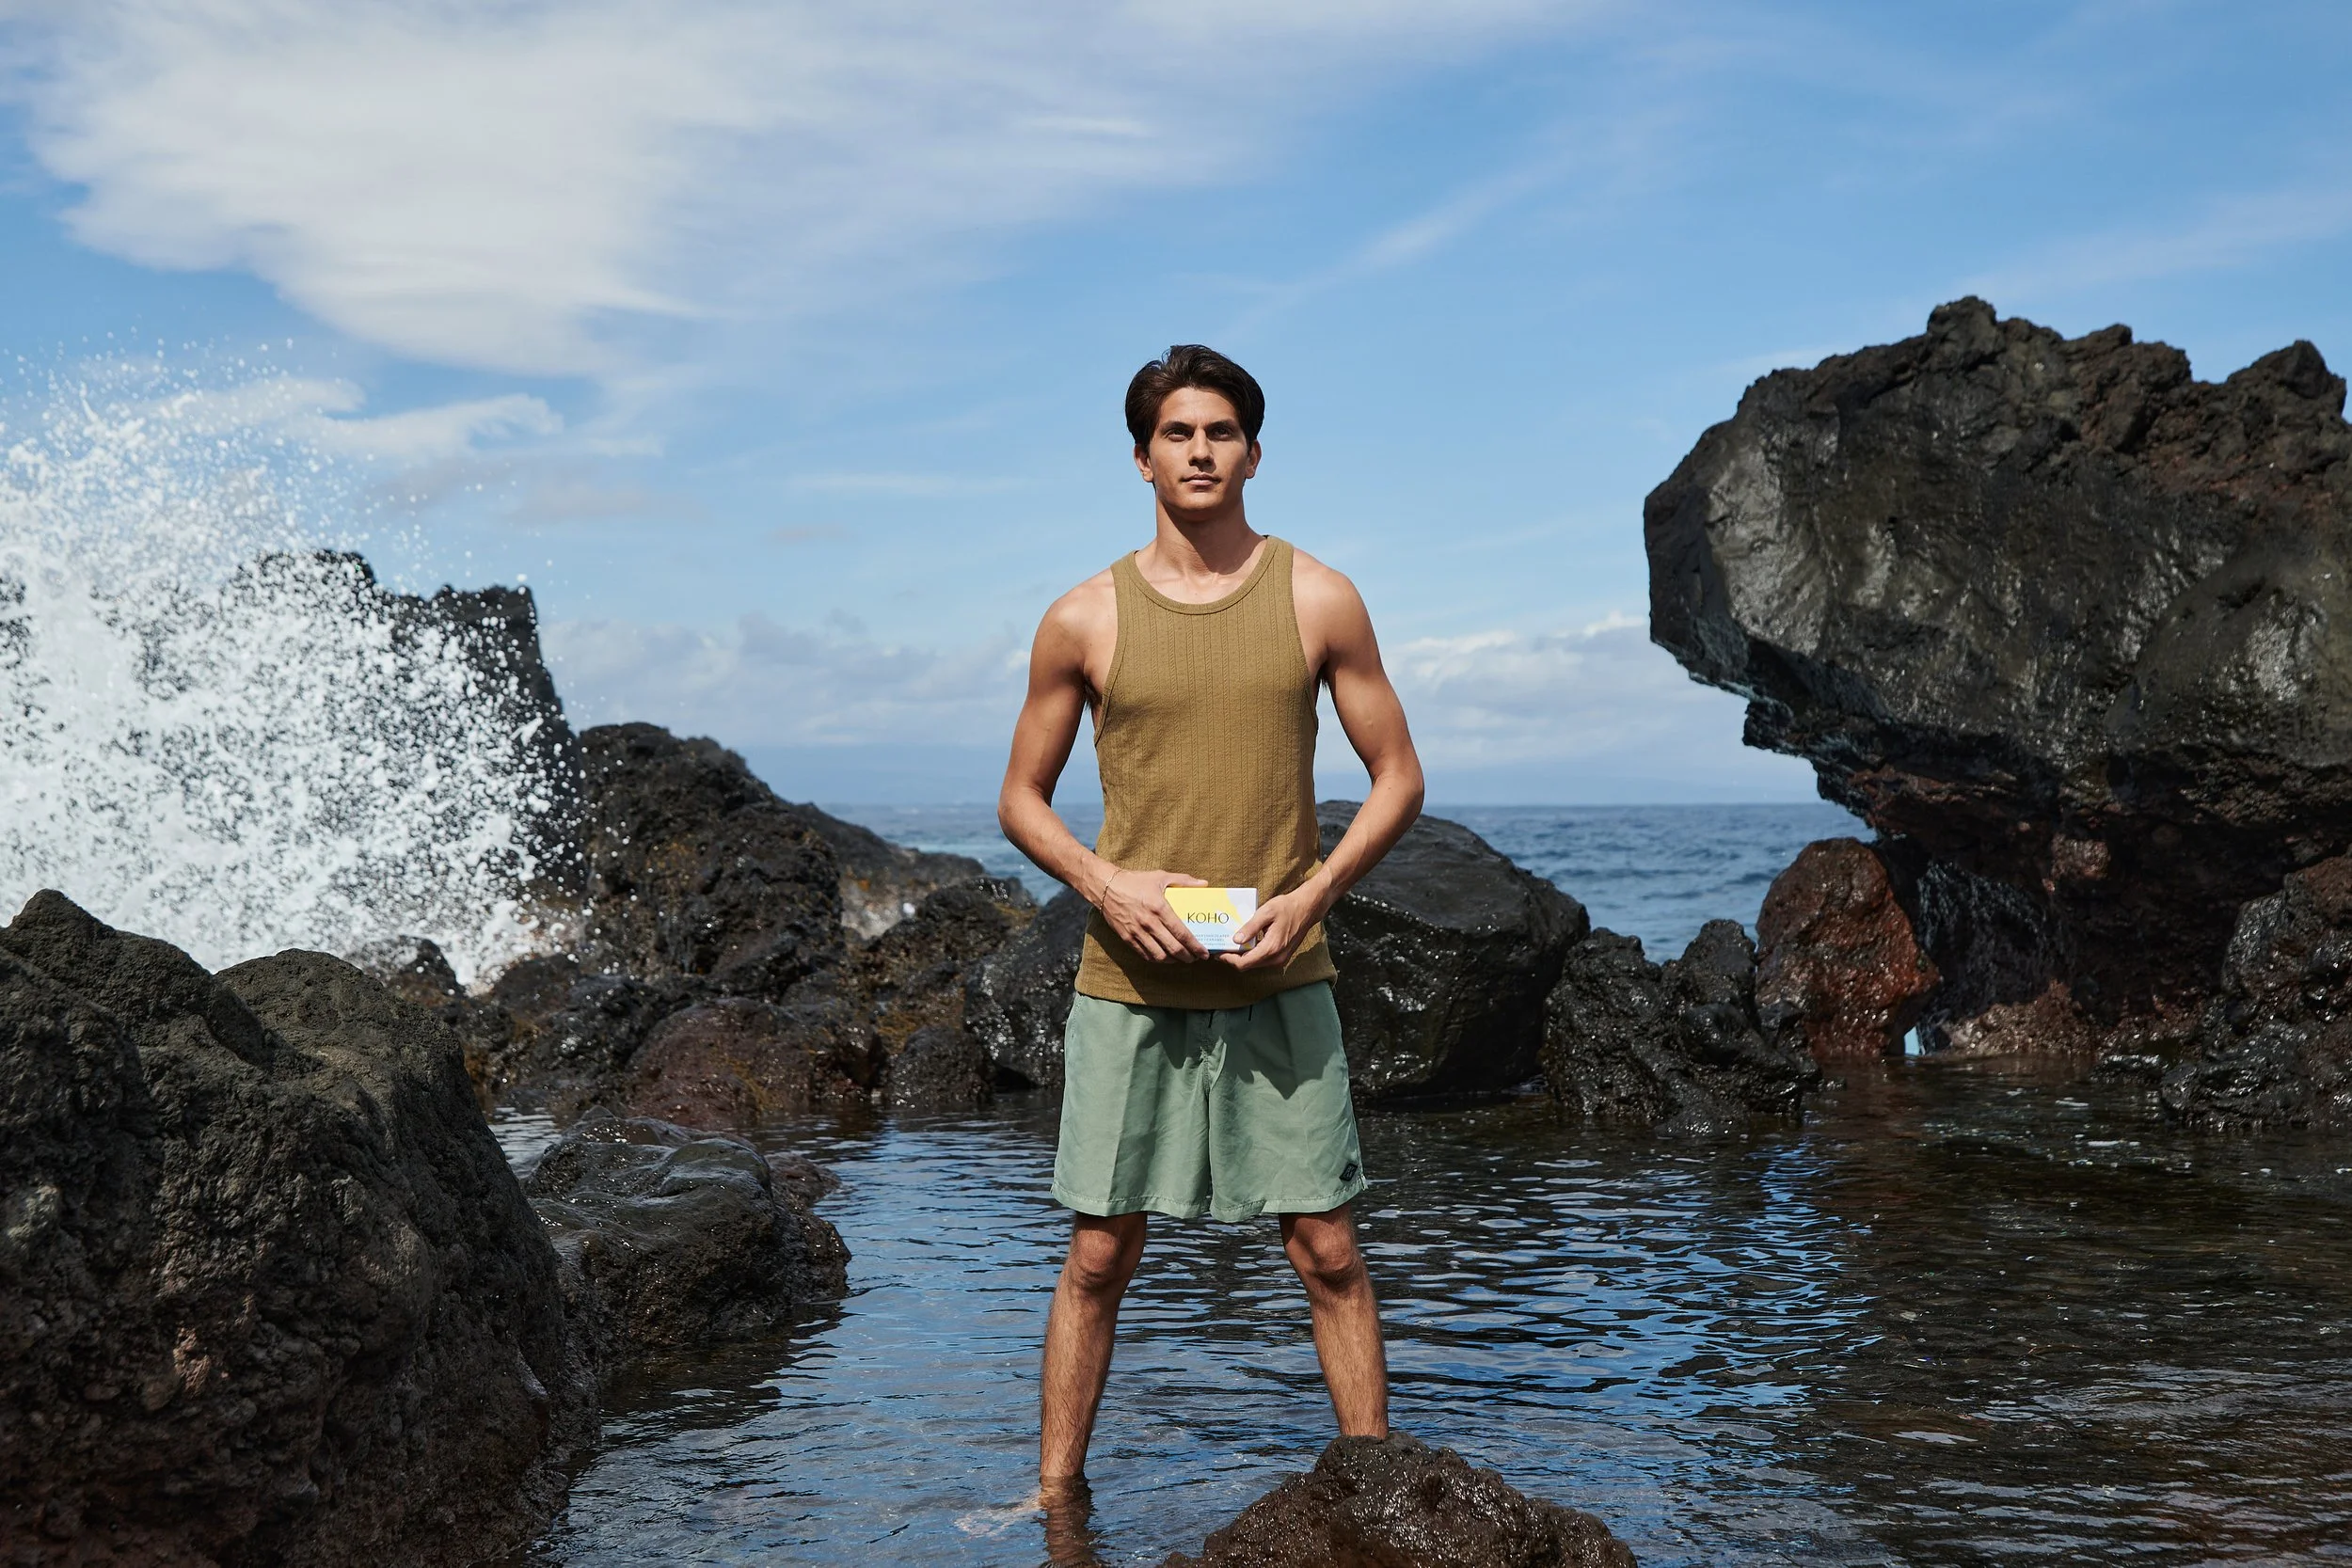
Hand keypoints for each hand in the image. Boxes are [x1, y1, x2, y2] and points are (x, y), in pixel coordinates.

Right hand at [1092, 867, 1209, 961]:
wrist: (1106, 887)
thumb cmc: (1134, 881)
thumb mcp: (1160, 876)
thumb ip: (1184, 881)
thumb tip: (1204, 884)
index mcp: (1159, 907)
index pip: (1182, 933)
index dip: (1195, 946)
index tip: (1204, 953)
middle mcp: (1149, 922)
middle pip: (1173, 948)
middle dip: (1188, 957)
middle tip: (1195, 958)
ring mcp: (1137, 932)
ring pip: (1159, 955)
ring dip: (1173, 961)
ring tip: (1180, 958)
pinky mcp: (1127, 938)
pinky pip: (1145, 954)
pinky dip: (1157, 959)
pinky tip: (1164, 956)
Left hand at [1222, 879, 1332, 970]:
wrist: (1307, 909)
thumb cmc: (1287, 907)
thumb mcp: (1266, 912)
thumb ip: (1250, 927)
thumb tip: (1235, 940)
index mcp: (1271, 948)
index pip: (1244, 963)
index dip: (1228, 959)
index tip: (1219, 952)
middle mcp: (1276, 958)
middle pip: (1247, 966)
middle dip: (1233, 958)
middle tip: (1222, 947)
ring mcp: (1280, 959)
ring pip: (1254, 964)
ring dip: (1242, 957)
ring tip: (1231, 944)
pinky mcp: (1281, 957)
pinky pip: (1262, 960)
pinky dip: (1251, 955)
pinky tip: (1245, 944)